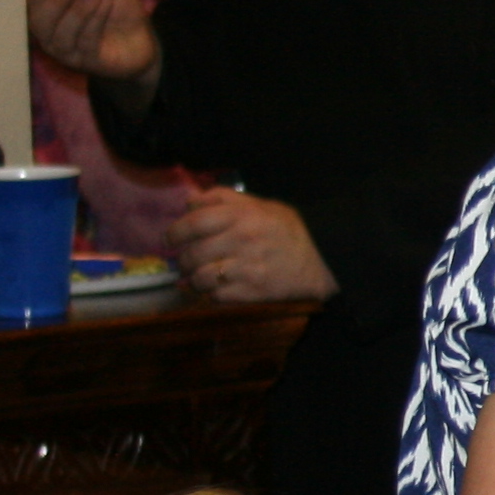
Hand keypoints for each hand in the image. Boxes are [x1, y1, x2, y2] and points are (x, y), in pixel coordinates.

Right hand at [23, 0, 159, 87]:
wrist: (142, 38)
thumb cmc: (116, 10)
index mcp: (49, 13)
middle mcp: (50, 34)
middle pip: (40, 20)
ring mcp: (67, 52)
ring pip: (61, 34)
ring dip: (78, 11)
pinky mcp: (87, 62)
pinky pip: (85, 42)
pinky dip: (95, 20)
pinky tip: (106, 2)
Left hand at [168, 192, 337, 303]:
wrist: (323, 261)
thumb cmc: (290, 231)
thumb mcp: (262, 204)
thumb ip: (224, 199)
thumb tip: (189, 202)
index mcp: (242, 216)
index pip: (193, 223)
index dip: (175, 233)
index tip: (171, 239)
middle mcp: (241, 240)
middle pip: (192, 253)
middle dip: (183, 260)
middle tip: (186, 262)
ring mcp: (246, 267)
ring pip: (200, 278)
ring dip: (195, 279)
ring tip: (199, 277)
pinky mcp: (252, 291)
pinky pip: (216, 296)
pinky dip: (211, 294)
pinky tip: (217, 288)